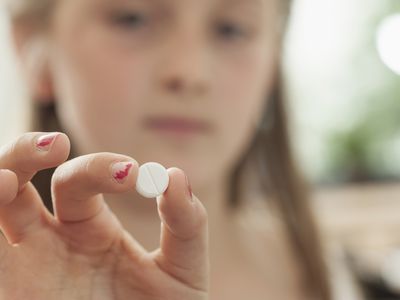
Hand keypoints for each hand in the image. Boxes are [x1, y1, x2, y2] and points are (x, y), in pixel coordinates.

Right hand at [0, 132, 208, 299]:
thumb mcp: (181, 271)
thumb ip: (186, 224)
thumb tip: (174, 176)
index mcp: (91, 228)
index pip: (83, 179)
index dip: (103, 168)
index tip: (134, 174)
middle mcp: (51, 239)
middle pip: (22, 177)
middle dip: (30, 152)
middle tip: (59, 145)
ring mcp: (24, 265)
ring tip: (8, 178)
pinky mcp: (10, 292)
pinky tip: (1, 196)